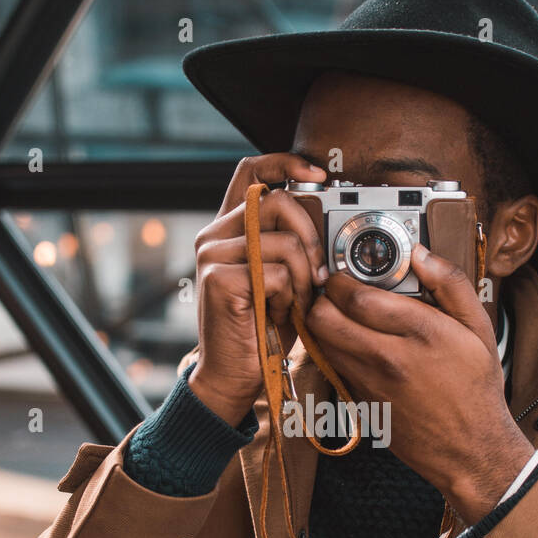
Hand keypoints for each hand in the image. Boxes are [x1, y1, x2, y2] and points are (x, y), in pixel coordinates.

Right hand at [184, 153, 327, 425]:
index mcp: (228, 228)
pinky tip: (279, 314)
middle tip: (318, 274)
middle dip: (310, 237)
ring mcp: (212, 255)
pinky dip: (288, 297)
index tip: (319, 175)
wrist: (234, 375)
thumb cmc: (264, 329)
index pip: (251, 171)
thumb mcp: (282, 279)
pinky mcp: (218, 279)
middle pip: (277, 202)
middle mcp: (214, 235)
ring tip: (296, 302)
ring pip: (282, 241)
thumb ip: (291, 245)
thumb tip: (326, 220)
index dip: (286, 162)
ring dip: (303, 276)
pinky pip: (275, 272)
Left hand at [304, 245, 535, 522]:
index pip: (356, 297)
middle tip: (333, 292)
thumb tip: (422, 255)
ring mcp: (370, 384)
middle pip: (325, 318)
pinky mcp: (362, 403)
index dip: (340, 279)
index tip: (344, 273)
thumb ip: (451, 284)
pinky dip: (334, 350)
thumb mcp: (478, 329)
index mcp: (420, 333)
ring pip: (322, 343)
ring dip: (324, 324)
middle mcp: (389, 359)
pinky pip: (333, 367)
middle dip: (322, 298)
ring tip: (341, 314)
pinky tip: (353, 344)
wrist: (471, 450)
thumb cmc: (476, 389)